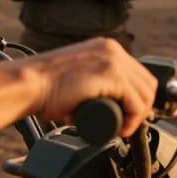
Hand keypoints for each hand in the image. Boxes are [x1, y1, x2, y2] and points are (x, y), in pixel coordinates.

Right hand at [22, 38, 156, 136]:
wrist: (30, 84)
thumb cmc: (44, 85)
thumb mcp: (76, 74)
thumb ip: (89, 80)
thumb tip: (98, 101)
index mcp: (106, 48)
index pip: (138, 73)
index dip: (137, 97)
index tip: (128, 114)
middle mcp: (113, 50)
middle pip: (146, 82)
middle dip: (141, 107)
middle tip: (126, 124)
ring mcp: (113, 60)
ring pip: (145, 93)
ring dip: (138, 115)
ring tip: (121, 128)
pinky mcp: (111, 75)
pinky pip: (136, 103)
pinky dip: (133, 120)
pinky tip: (121, 129)